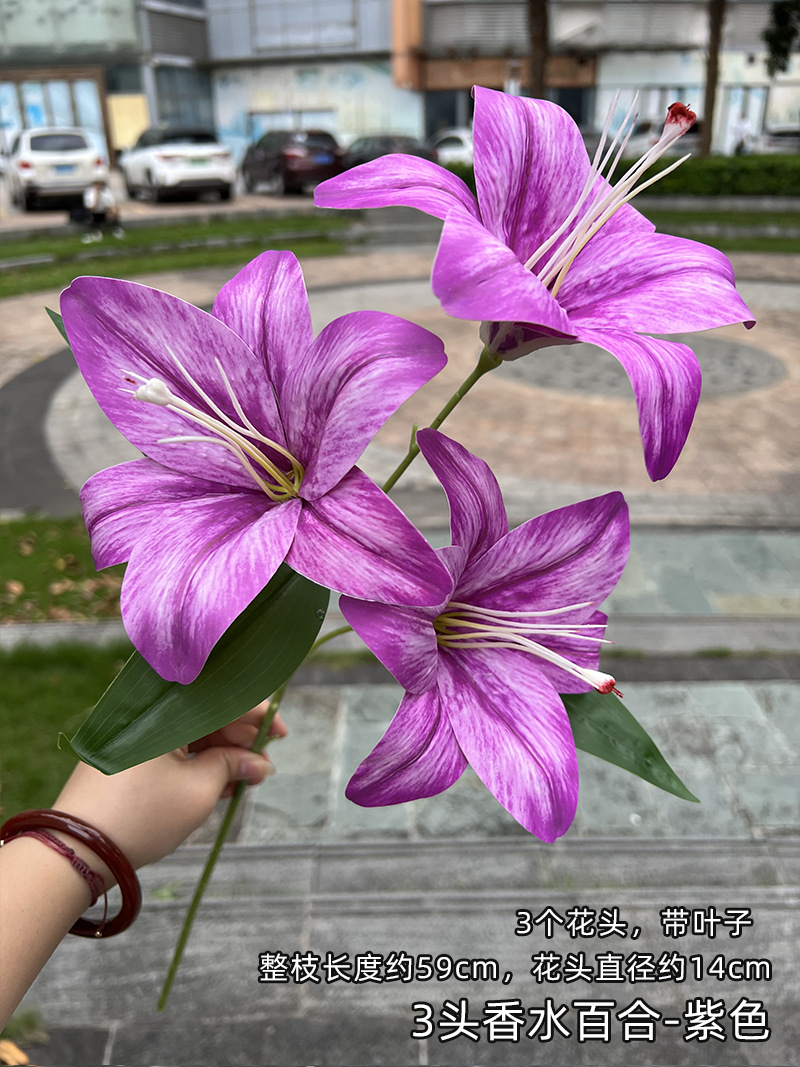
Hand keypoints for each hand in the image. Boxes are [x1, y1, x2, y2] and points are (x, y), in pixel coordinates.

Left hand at [53, 701, 285, 877]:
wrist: (77, 847)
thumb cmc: (142, 815)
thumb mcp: (198, 792)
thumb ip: (233, 767)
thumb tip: (260, 764)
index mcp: (165, 709)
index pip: (223, 697)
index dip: (257, 714)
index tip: (281, 735)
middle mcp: (147, 711)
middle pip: (206, 712)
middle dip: (240, 737)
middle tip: (262, 766)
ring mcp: (134, 732)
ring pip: (189, 730)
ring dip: (220, 751)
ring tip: (243, 780)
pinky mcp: (125, 752)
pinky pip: (170, 745)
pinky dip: (195, 759)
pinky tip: (217, 782)